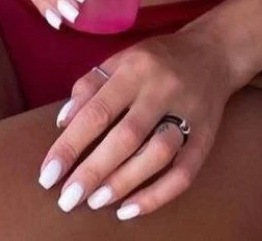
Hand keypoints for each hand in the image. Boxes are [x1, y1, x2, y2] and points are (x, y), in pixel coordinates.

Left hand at [36, 27, 232, 219]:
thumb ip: (90, 86)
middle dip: (93, 171)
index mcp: (135, 68)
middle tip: (67, 198)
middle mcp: (162, 89)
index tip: (48, 175)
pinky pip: (184, 172)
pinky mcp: (207, 136)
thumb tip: (62, 123)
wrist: (214, 52)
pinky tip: (130, 210)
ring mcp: (189, 113)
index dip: (70, 145)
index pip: (98, 111)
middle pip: (126, 136)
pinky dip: (157, 195)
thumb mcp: (120, 58)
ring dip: (124, 183)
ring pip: (157, 155)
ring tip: (95, 202)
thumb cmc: (155, 59)